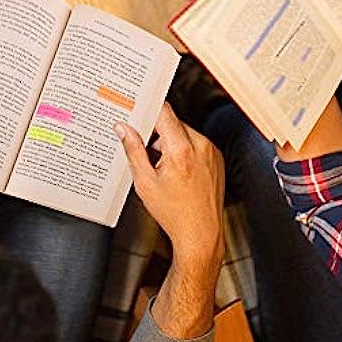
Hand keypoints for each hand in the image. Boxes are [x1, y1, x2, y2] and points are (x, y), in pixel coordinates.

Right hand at [114, 103, 224, 266]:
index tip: (137, 112)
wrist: (201, 232)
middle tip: (150, 156)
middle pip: (174, 123)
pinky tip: (180, 173)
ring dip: (172, 144)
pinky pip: (197, 144)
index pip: (164, 112)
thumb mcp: (145, 182)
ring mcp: (212, 152)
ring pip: (185, 134)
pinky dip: (186, 152)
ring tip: (166, 170)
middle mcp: (201, 147)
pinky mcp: (217, 158)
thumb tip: (124, 129)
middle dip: (158, 135)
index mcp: (181, 150)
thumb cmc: (175, 213)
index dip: (148, 109)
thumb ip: (133, 151)